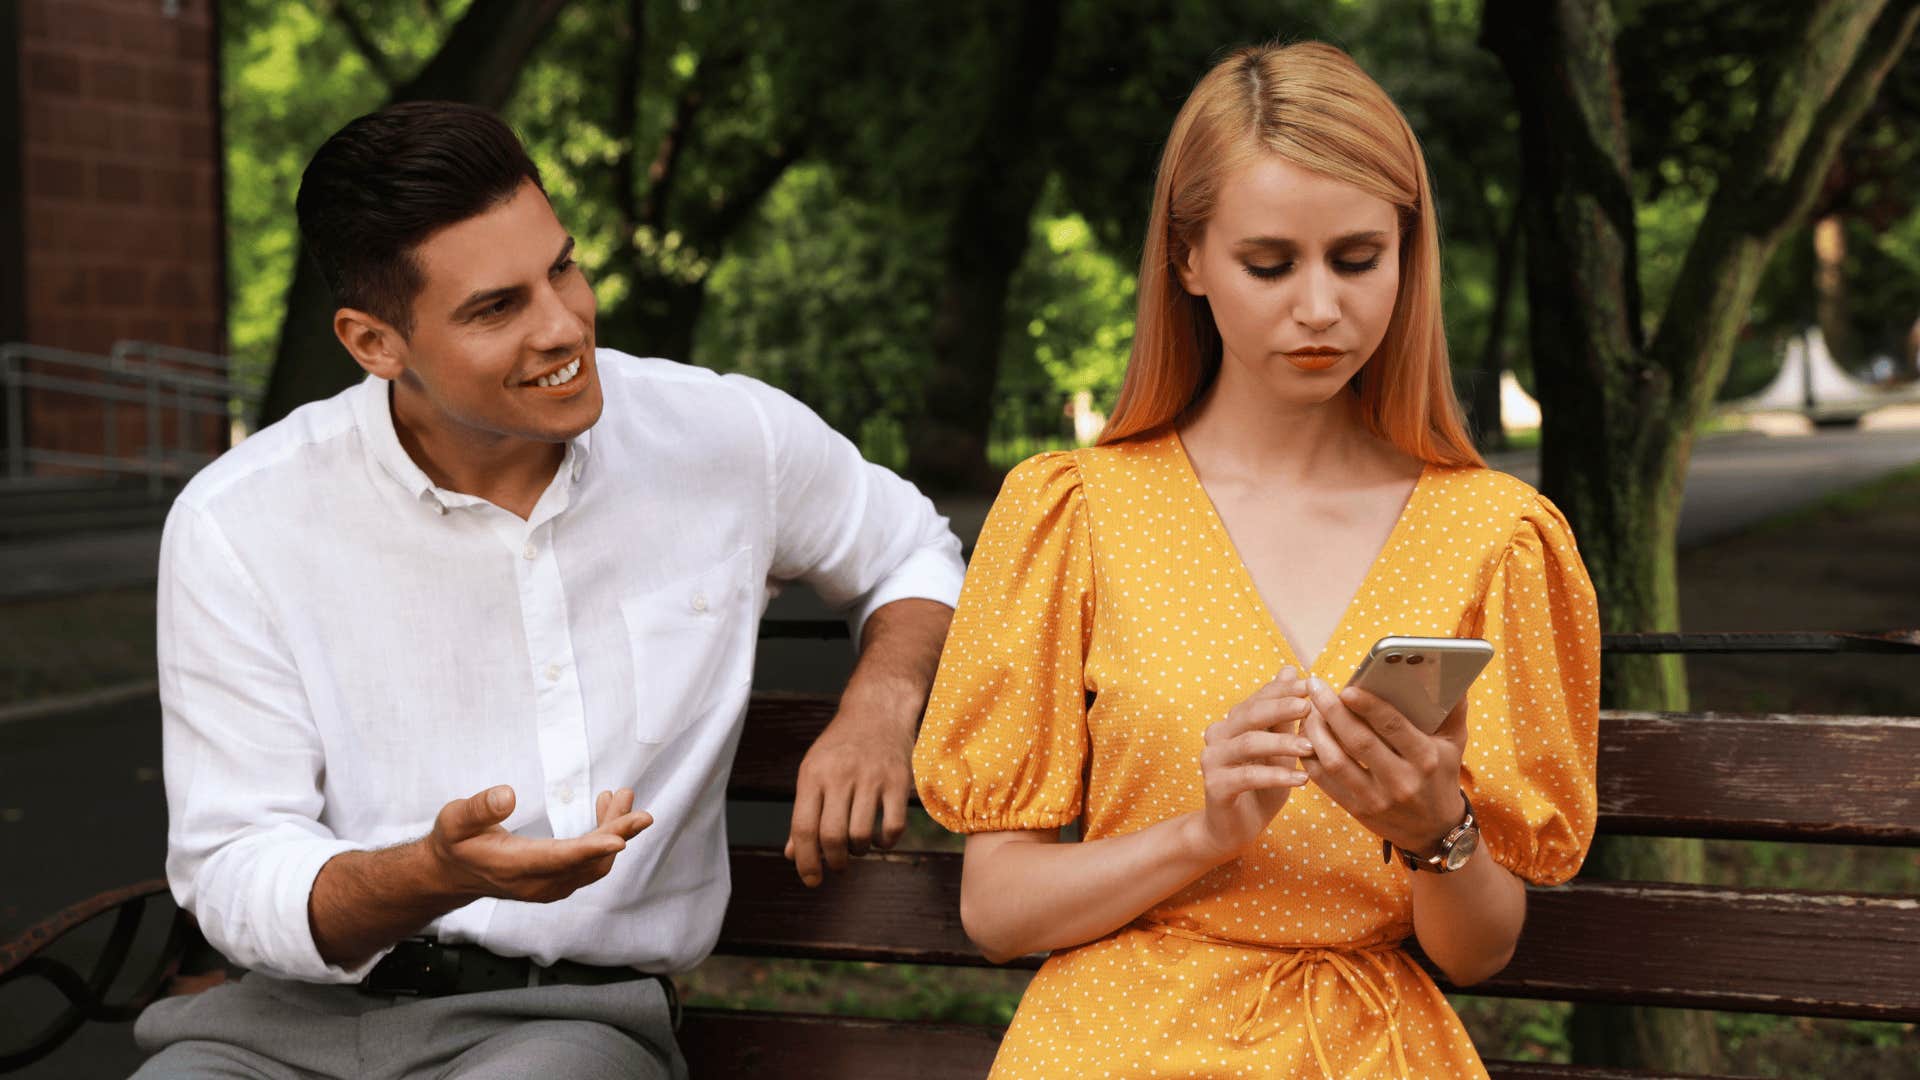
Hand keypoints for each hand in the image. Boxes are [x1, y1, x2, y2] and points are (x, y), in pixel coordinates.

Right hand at [426, 785, 652, 903]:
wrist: (451, 874)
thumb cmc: (455, 843)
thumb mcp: (454, 820)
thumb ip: (479, 809)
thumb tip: (507, 795)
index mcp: (514, 867)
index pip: (559, 859)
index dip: (592, 848)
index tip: (621, 838)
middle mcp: (537, 883)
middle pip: (588, 862)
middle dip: (616, 833)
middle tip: (635, 805)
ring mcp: (549, 887)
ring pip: (594, 865)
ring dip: (613, 832)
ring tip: (621, 797)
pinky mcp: (556, 883)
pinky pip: (590, 866)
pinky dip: (604, 841)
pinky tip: (605, 813)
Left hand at [785, 706, 913, 886]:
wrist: (877, 710)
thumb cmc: (840, 747)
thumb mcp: (813, 772)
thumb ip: (804, 812)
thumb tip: (791, 854)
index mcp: (813, 775)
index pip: (803, 828)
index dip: (804, 861)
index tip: (810, 880)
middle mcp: (840, 776)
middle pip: (831, 836)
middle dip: (833, 862)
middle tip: (837, 866)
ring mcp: (872, 777)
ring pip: (861, 835)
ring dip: (858, 852)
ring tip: (856, 848)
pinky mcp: (899, 781)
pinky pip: (893, 826)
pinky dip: (885, 843)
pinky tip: (880, 839)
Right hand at [1183, 667, 1314, 863]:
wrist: (1232, 830)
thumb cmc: (1260, 787)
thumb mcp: (1278, 750)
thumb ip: (1283, 716)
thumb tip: (1289, 670)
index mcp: (1232, 723)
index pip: (1257, 698)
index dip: (1282, 690)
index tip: (1311, 684)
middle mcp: (1217, 736)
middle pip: (1250, 715)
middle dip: (1282, 708)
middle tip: (1310, 706)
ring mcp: (1212, 761)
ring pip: (1249, 743)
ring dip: (1282, 743)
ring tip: (1311, 746)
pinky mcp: (1215, 786)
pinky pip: (1248, 776)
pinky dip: (1277, 776)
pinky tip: (1302, 780)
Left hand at [1300, 678, 1468, 854]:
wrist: (1435, 830)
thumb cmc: (1441, 775)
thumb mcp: (1454, 744)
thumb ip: (1453, 709)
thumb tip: (1451, 673)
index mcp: (1426, 759)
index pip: (1393, 727)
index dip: (1368, 706)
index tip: (1347, 688)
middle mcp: (1401, 780)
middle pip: (1358, 742)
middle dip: (1332, 711)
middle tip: (1315, 687)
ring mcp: (1377, 799)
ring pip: (1335, 762)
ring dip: (1315, 733)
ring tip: (1307, 711)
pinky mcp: (1357, 810)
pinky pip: (1325, 782)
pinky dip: (1310, 757)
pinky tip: (1305, 737)